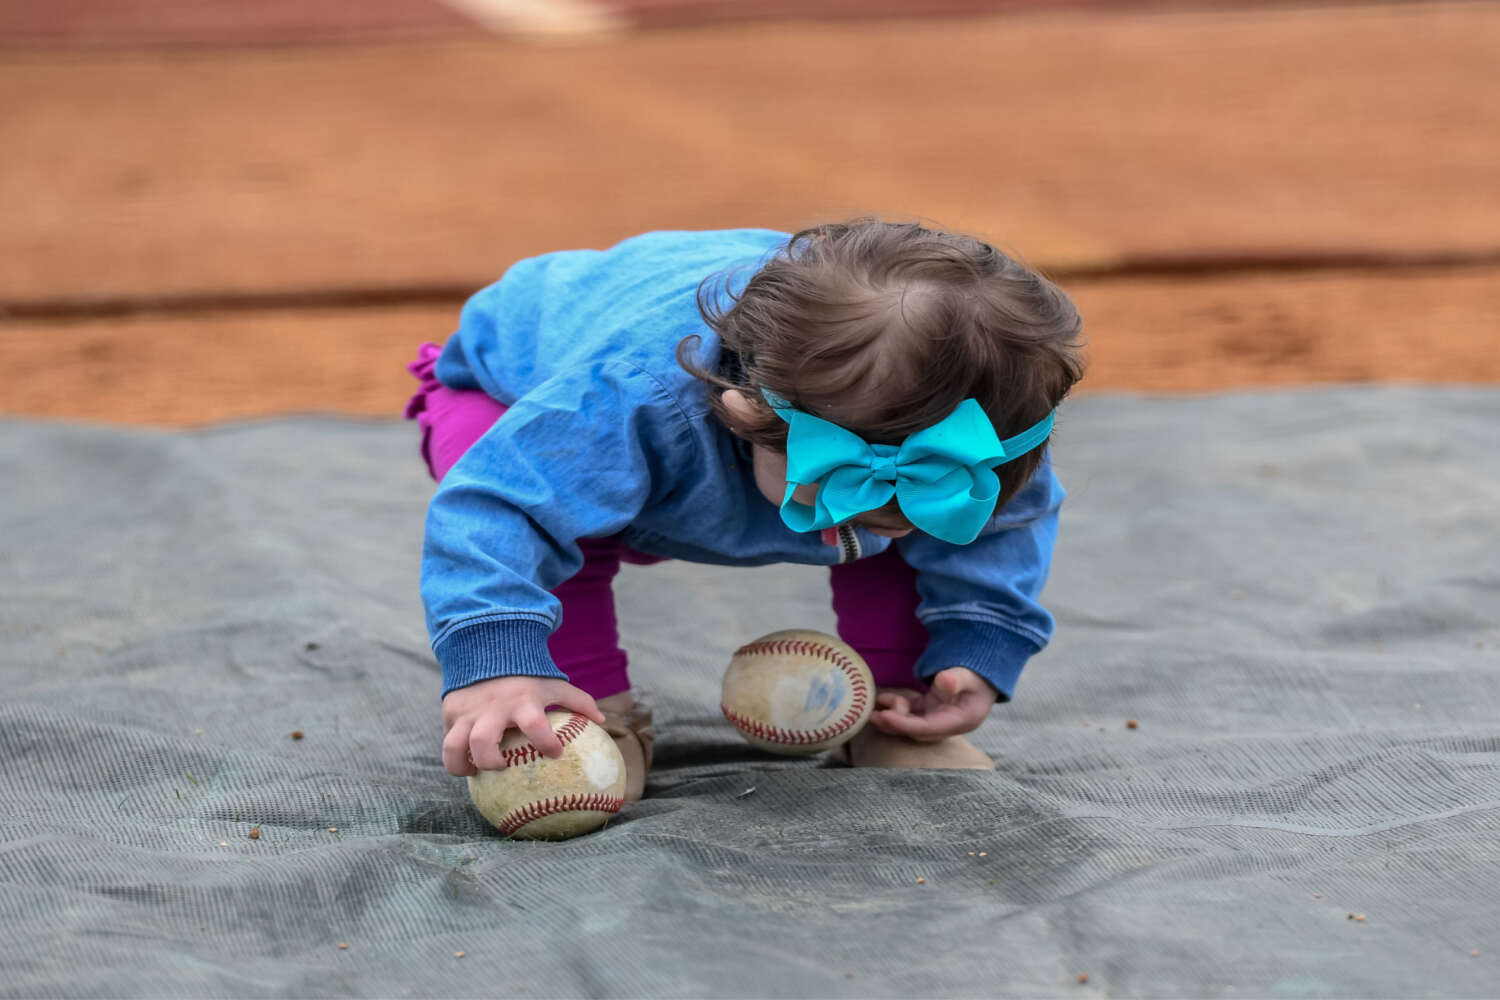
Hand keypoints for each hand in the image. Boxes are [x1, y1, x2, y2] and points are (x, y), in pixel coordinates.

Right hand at [441, 675, 605, 776]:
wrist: (488, 648)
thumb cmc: (527, 675)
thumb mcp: (554, 684)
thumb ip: (578, 701)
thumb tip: (603, 722)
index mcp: (522, 701)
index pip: (535, 725)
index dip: (546, 742)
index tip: (556, 753)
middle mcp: (492, 708)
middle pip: (483, 743)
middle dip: (490, 762)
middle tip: (503, 767)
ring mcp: (467, 710)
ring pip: (454, 746)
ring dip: (461, 765)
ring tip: (474, 771)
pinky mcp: (451, 710)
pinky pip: (448, 738)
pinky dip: (455, 753)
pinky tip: (465, 761)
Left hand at [867, 667, 997, 741]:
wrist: (986, 674)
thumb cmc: (979, 674)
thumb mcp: (969, 675)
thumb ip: (956, 679)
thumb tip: (943, 682)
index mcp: (961, 720)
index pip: (929, 728)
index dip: (905, 724)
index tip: (886, 716)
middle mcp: (950, 725)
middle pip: (918, 731)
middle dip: (894, 725)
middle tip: (871, 716)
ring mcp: (941, 718)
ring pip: (912, 724)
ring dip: (892, 719)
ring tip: (872, 711)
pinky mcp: (933, 710)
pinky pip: (912, 712)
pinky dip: (898, 707)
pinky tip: (883, 698)